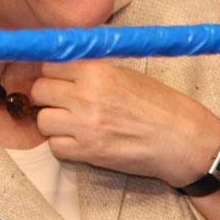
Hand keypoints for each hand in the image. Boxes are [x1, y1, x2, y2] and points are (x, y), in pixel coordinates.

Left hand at [32, 60, 219, 186]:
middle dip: (47, 95)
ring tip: (69, 120)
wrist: (180, 139)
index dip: (52, 72)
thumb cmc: (158, 104)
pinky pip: (55, 147)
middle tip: (60, 100)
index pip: (49, 65)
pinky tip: (78, 138)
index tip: (57, 78)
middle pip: (39, 91)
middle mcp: (87, 97)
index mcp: (96, 72)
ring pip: (42, 120)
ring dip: (52, 121)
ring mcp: (85, 127)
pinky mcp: (89, 153)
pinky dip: (62, 143)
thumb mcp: (124, 73)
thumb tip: (62, 66)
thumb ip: (91, 69)